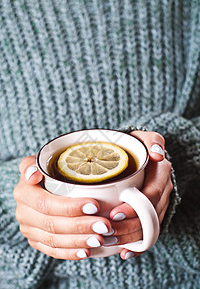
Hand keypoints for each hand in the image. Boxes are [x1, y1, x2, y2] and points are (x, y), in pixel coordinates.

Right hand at [13, 155, 113, 259]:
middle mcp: (23, 212)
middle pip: (52, 224)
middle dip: (80, 226)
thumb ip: (33, 163)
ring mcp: (29, 229)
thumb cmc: (49, 168)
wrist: (45, 182)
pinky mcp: (36, 240)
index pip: (46, 203)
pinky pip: (52, 250)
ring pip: (54, 240)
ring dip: (78, 241)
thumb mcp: (41, 159)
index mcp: (24, 192)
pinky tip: (86, 251)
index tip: (95, 206)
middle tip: (104, 225)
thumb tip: (32, 173)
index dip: (70, 207)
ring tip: (100, 238)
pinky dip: (70, 252)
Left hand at [107, 131, 172, 259]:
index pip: (151, 195)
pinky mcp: (153, 213)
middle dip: (128, 227)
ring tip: (110, 242)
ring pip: (149, 227)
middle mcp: (163, 191)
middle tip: (107, 231)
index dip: (134, 207)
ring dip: (130, 238)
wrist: (138, 155)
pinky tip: (125, 252)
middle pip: (149, 215)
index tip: (114, 214)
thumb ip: (153, 141)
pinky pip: (149, 232)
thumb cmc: (136, 146)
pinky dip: (138, 245)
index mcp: (161, 174)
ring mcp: (158, 204)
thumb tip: (158, 155)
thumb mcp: (144, 138)